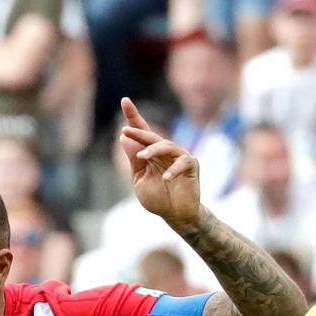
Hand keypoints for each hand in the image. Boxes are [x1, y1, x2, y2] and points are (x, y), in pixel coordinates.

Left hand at [118, 97, 202, 233]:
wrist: (176, 216)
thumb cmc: (158, 199)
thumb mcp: (140, 180)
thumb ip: (134, 160)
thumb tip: (124, 137)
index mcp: (151, 153)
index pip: (142, 131)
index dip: (133, 116)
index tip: (124, 100)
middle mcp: (165, 151)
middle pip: (152, 136)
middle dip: (139, 131)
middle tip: (126, 130)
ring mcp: (179, 157)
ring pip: (166, 145)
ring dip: (152, 150)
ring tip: (142, 157)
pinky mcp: (192, 166)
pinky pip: (182, 162)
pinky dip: (173, 169)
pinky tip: (165, 178)